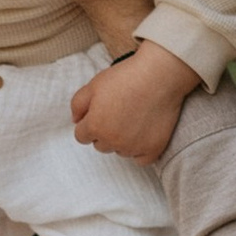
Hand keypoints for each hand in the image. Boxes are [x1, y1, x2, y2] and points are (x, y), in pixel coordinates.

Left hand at [72, 38, 200, 165]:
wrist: (159, 75)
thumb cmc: (125, 77)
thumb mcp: (93, 85)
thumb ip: (77, 105)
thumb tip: (76, 121)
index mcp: (95, 126)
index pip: (81, 136)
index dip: (89, 123)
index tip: (100, 113)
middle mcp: (113, 141)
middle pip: (100, 145)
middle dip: (105, 132)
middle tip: (118, 113)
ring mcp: (134, 147)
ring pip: (120, 151)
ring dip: (122, 141)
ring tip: (133, 119)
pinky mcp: (153, 149)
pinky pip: (140, 160)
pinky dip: (140, 150)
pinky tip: (142, 135)